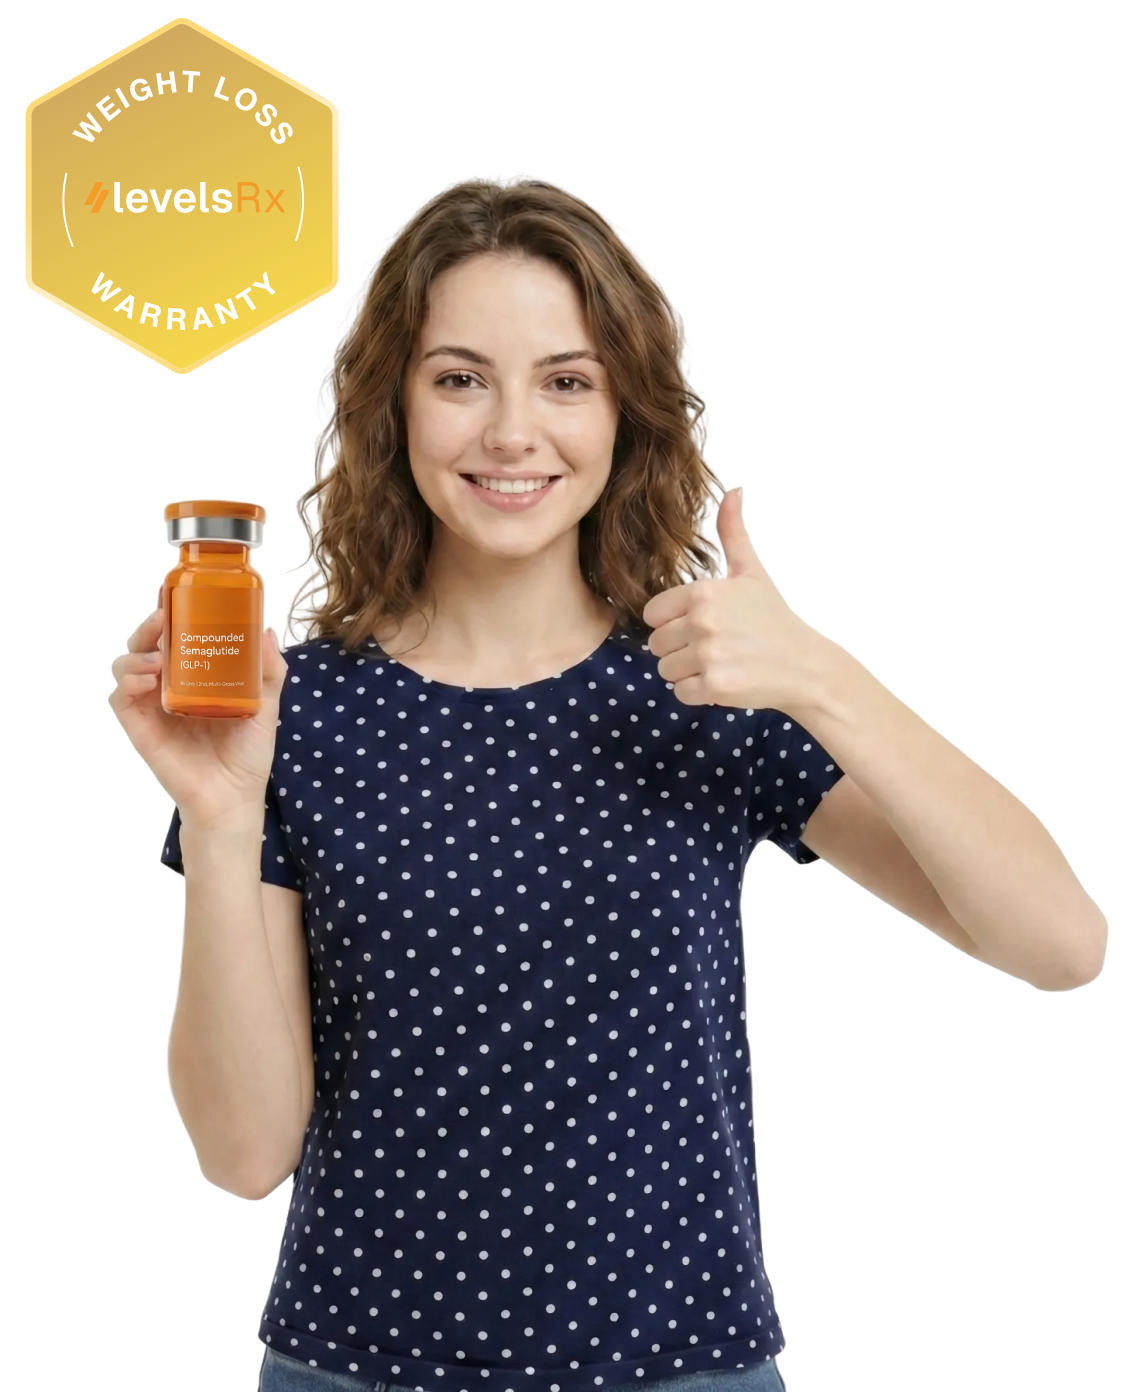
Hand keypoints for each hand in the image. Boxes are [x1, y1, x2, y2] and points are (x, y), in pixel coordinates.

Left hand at [641, 485, 832, 714]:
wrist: (809, 664)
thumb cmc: (776, 617)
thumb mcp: (754, 572)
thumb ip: (735, 533)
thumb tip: (735, 489)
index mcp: (704, 592)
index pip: (652, 614)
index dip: (672, 622)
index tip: (699, 625)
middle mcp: (702, 621)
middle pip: (656, 644)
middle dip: (678, 649)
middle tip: (713, 648)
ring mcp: (708, 655)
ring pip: (666, 670)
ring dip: (687, 672)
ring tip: (720, 663)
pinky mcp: (715, 686)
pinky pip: (681, 694)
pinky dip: (699, 693)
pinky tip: (724, 682)